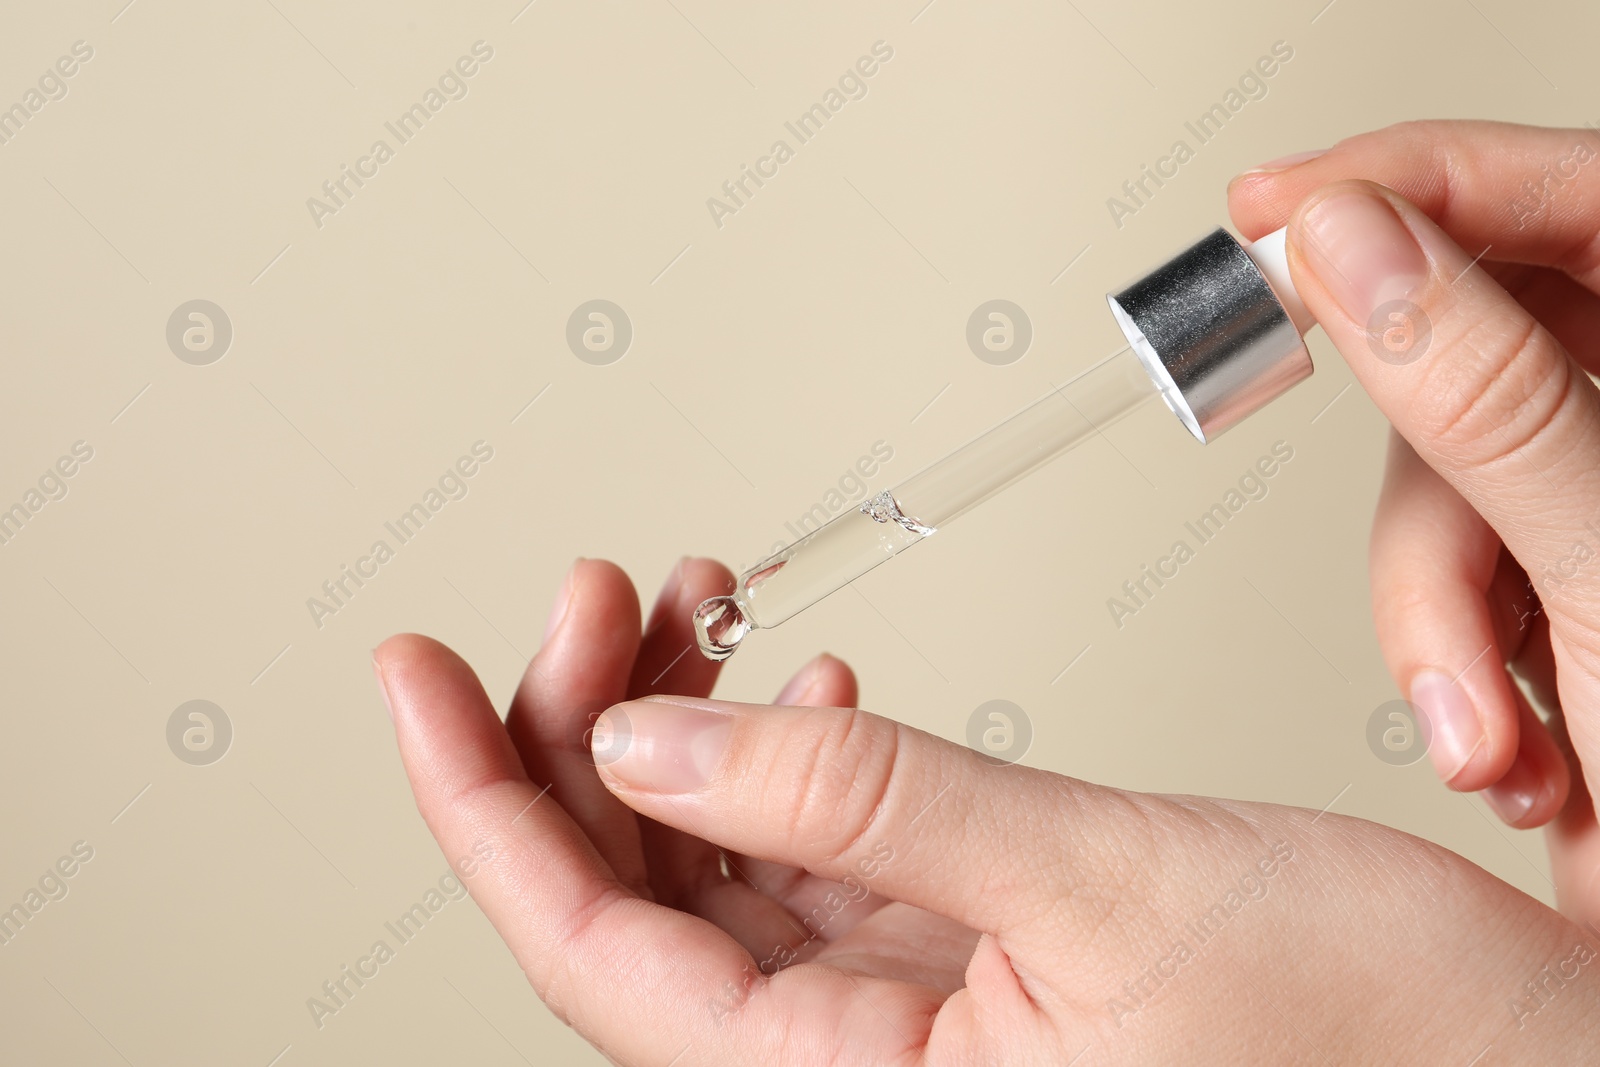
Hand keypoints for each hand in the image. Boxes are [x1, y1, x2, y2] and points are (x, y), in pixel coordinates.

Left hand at [376, 557, 1596, 1062]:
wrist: (1517, 1053)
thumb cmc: (1372, 1031)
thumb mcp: (1101, 888)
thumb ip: (862, 819)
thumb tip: (655, 748)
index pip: (591, 952)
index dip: (480, 804)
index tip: (412, 674)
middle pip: (635, 898)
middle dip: (585, 730)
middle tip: (581, 594)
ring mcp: (902, 1014)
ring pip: (717, 863)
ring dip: (686, 723)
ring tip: (683, 603)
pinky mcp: (962, 958)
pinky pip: (818, 855)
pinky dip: (790, 752)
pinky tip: (801, 684)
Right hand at [1230, 121, 1599, 914]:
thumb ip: (1486, 397)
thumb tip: (1353, 244)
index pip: (1555, 193)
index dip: (1404, 178)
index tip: (1274, 204)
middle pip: (1461, 367)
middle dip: (1428, 531)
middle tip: (1424, 603)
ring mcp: (1589, 495)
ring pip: (1433, 492)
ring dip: (1442, 637)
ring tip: (1504, 740)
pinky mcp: (1544, 576)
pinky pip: (1443, 574)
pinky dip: (1456, 671)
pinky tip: (1524, 748)